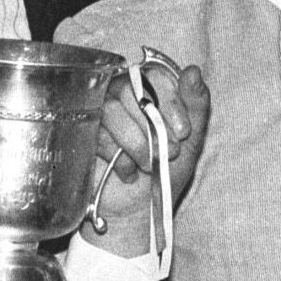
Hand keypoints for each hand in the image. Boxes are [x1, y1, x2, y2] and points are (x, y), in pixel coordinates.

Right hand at [90, 60, 211, 254]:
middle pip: (130, 88)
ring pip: (110, 109)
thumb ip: (196, 105)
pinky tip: (127, 171)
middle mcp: (124, 95)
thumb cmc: (167, 172)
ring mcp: (101, 112)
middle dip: (153, 124)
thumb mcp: (192, 141)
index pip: (155, 75)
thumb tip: (193, 71)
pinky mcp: (84, 133)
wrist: (141, 209)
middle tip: (169, 152)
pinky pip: (96, 131)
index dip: (170, 100)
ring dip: (136, 142)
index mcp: (153, 91)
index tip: (184, 131)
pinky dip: (117, 155)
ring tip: (148, 165)